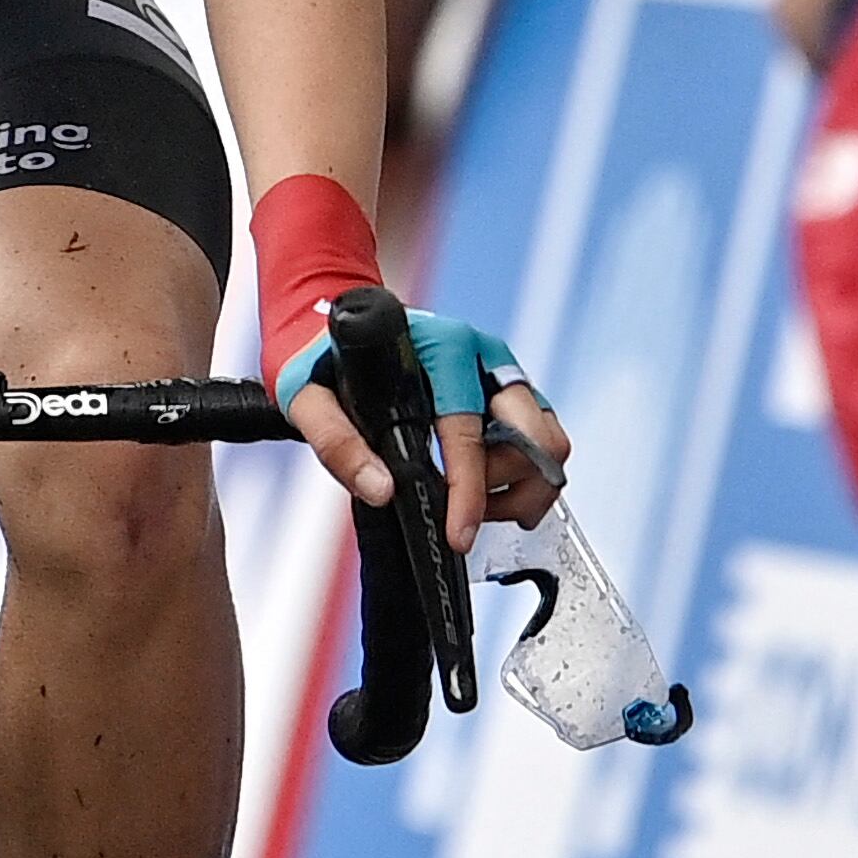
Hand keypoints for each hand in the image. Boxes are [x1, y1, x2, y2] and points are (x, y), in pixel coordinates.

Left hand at [283, 315, 573, 552]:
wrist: (338, 322)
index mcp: (445, 348)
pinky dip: (524, 476)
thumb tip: (382, 491)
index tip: (459, 535)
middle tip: (463, 514)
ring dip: (522, 486)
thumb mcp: (308, 398)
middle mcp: (485, 356)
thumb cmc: (324, 356)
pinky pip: (539, 440)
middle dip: (507, 488)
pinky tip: (485, 492)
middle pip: (535, 435)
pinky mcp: (507, 391)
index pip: (469, 430)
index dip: (468, 491)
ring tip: (473, 504)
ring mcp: (502, 373)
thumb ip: (338, 445)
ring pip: (549, 440)